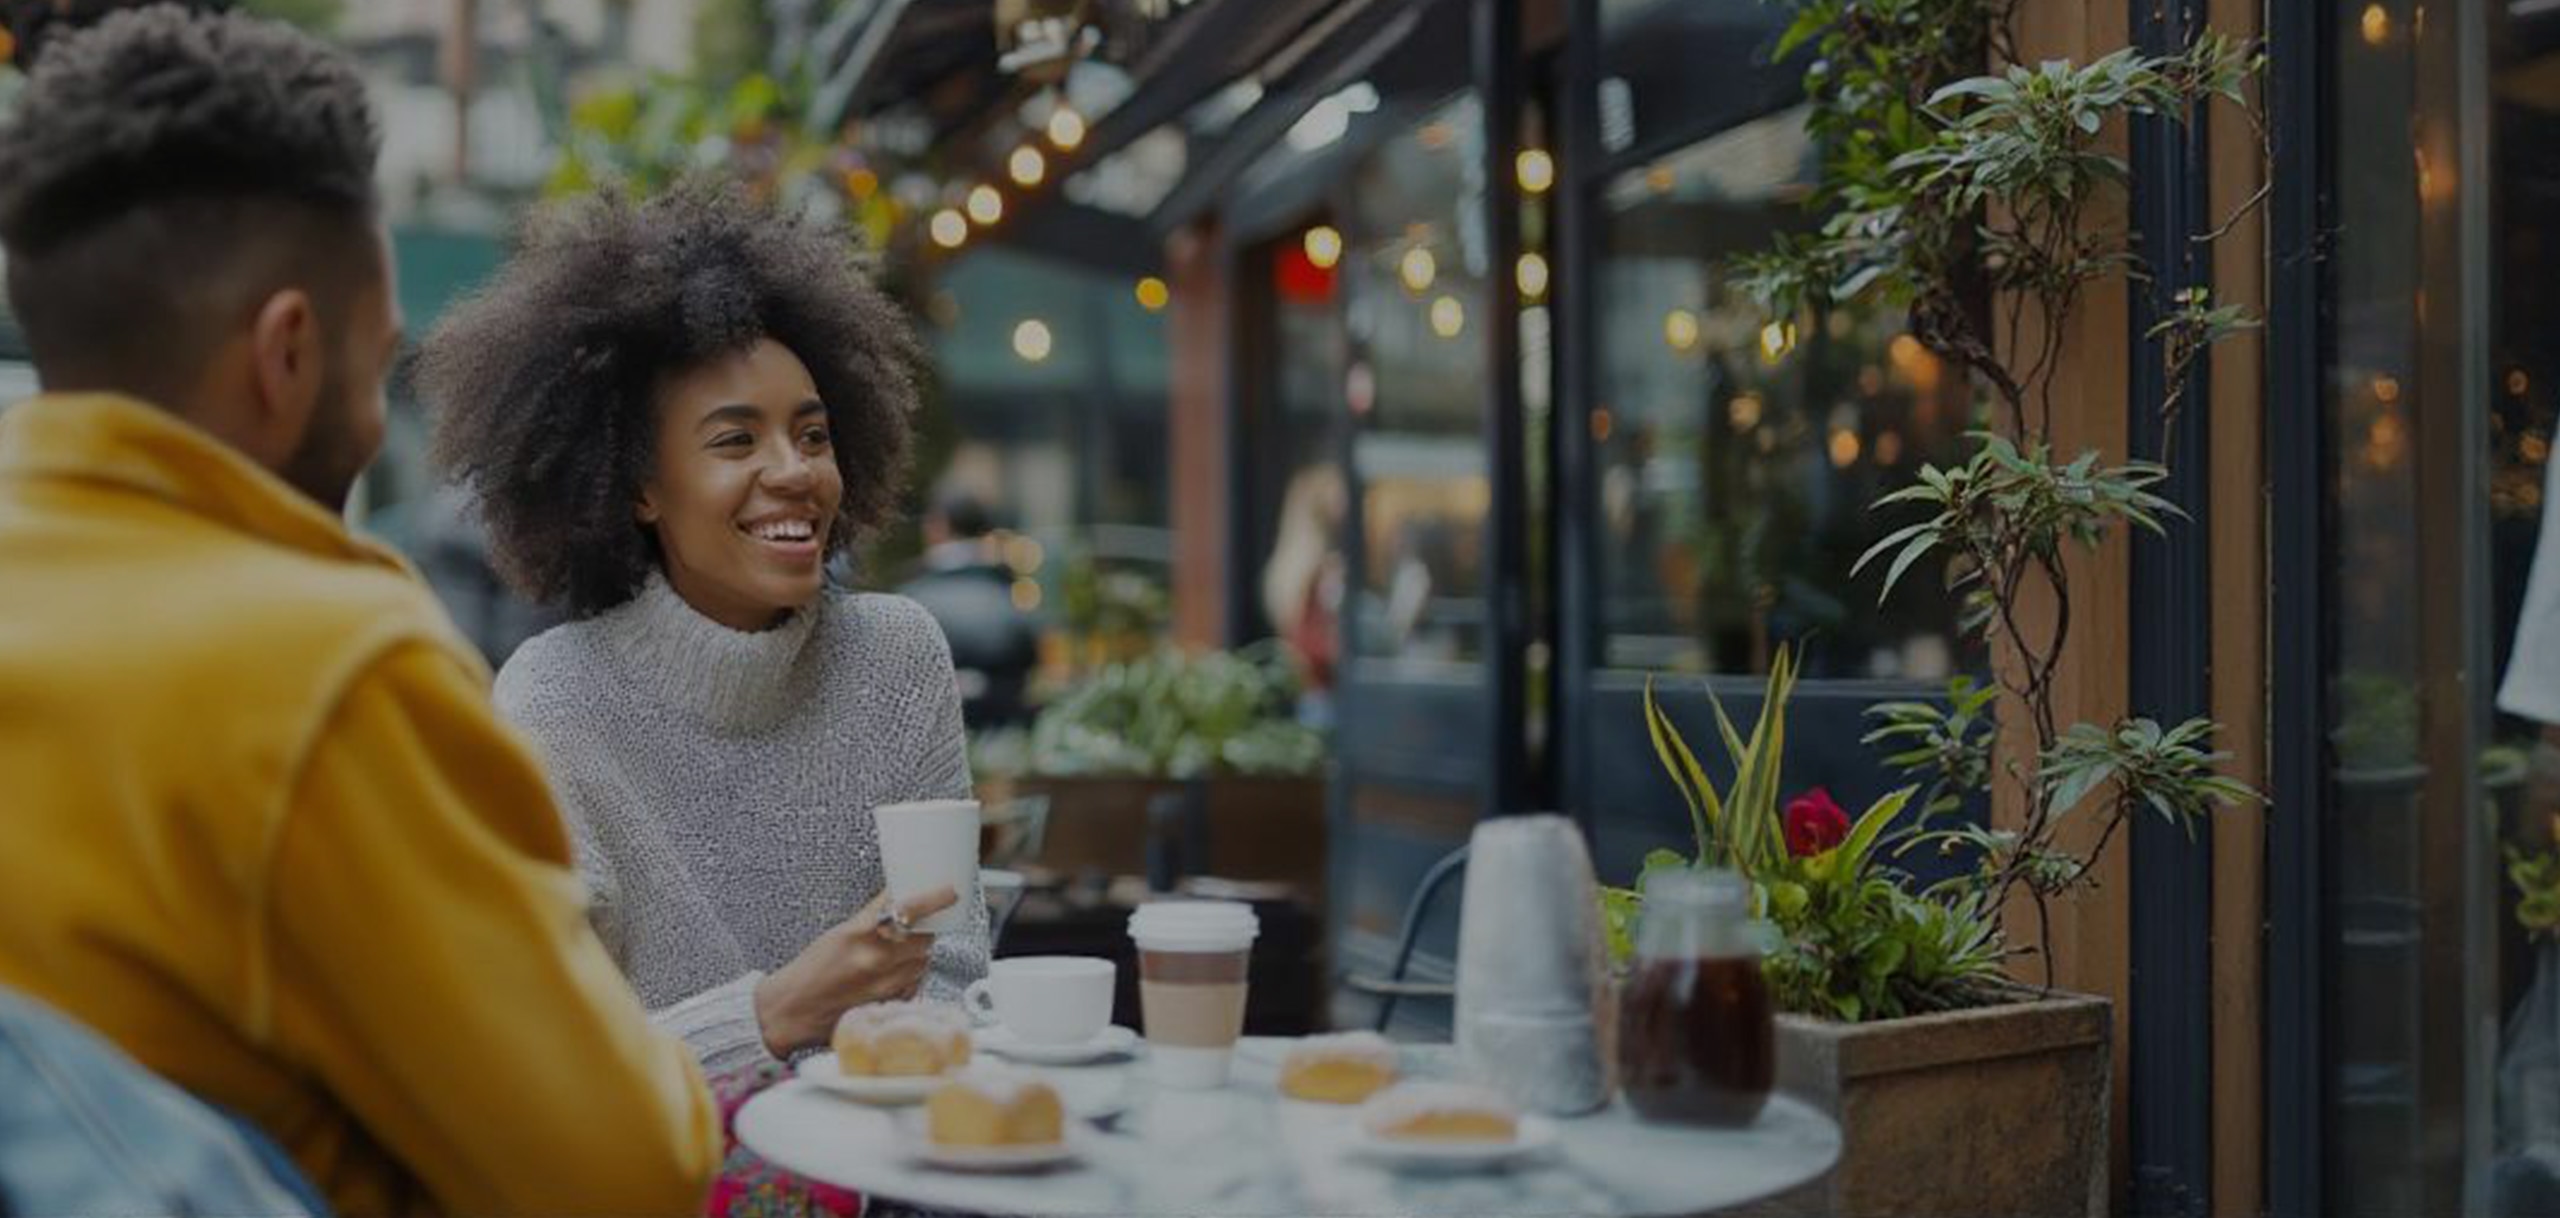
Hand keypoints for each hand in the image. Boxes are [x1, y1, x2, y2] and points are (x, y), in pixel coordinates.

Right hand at [753, 886, 956, 1056]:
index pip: (909, 909)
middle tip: (918, 927)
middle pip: (925, 937)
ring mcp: (886, 986)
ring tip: (897, 954)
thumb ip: (872, 917)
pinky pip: (915, 984)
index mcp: (860, 934)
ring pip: (923, 961)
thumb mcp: (839, 933)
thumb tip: (899, 896)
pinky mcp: (889, 1005)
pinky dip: (910, 976)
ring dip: (918, 954)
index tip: (949, 892)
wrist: (791, 1010)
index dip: (934, 899)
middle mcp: (876, 959)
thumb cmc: (810, 971)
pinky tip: (891, 976)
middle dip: (926, 930)